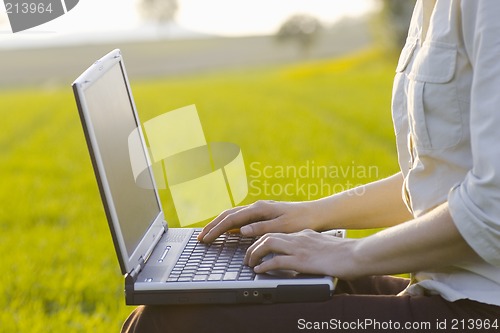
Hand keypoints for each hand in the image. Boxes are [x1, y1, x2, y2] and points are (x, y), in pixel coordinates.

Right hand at [198, 200, 316, 242]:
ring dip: (219, 224)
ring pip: (233, 215)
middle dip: (213, 226)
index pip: (231, 219)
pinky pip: (240, 218)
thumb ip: (261, 228)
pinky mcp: (262, 214)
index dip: (217, 229)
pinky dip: (229, 224)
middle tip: (200, 237)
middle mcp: (256, 207)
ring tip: (208, 234)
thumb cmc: (301, 221)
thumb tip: (241, 230)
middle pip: (228, 215)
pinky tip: (226, 231)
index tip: (206, 238)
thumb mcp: (282, 227)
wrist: (315, 214)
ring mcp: (259, 210)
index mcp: (259, 209)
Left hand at [244, 229, 357, 278]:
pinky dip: (264, 265)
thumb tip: (310, 255)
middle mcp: (299, 237)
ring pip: (268, 244)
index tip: (257, 247)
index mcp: (305, 233)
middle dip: (254, 246)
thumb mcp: (326, 245)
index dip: (264, 239)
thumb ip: (314, 246)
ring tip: (250, 263)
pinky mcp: (301, 260)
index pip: (279, 232)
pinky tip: (259, 271)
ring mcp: (300, 248)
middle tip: (248, 256)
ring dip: (255, 253)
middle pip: (269, 235)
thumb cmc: (346, 253)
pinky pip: (276, 261)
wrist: (357, 254)